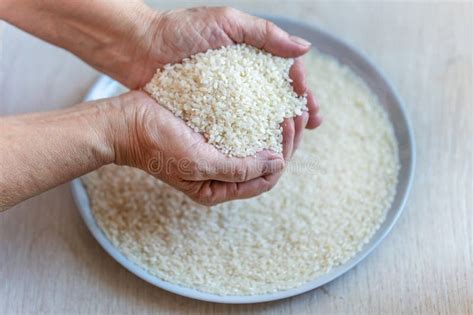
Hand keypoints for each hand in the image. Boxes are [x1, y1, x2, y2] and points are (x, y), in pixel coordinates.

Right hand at [111, 91, 284, 205]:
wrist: (126, 122)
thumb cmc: (157, 146)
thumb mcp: (199, 163)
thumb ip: (238, 169)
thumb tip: (277, 164)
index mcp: (219, 188)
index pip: (264, 179)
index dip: (282, 155)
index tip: (286, 124)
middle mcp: (222, 173)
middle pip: (266, 161)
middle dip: (285, 138)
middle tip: (296, 110)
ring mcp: (218, 151)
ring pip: (258, 142)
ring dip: (275, 124)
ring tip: (289, 101)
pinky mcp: (213, 131)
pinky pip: (244, 126)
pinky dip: (259, 115)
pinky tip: (269, 99)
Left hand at [128, 6, 321, 158]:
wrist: (140, 48)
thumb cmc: (181, 30)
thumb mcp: (226, 23)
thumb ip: (265, 34)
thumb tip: (305, 49)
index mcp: (251, 56)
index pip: (285, 75)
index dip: (302, 91)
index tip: (313, 107)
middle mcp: (242, 78)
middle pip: (277, 97)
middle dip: (297, 112)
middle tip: (309, 126)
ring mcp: (226, 97)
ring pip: (259, 115)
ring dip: (278, 127)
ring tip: (292, 139)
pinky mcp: (210, 111)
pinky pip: (234, 126)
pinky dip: (251, 136)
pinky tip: (262, 146)